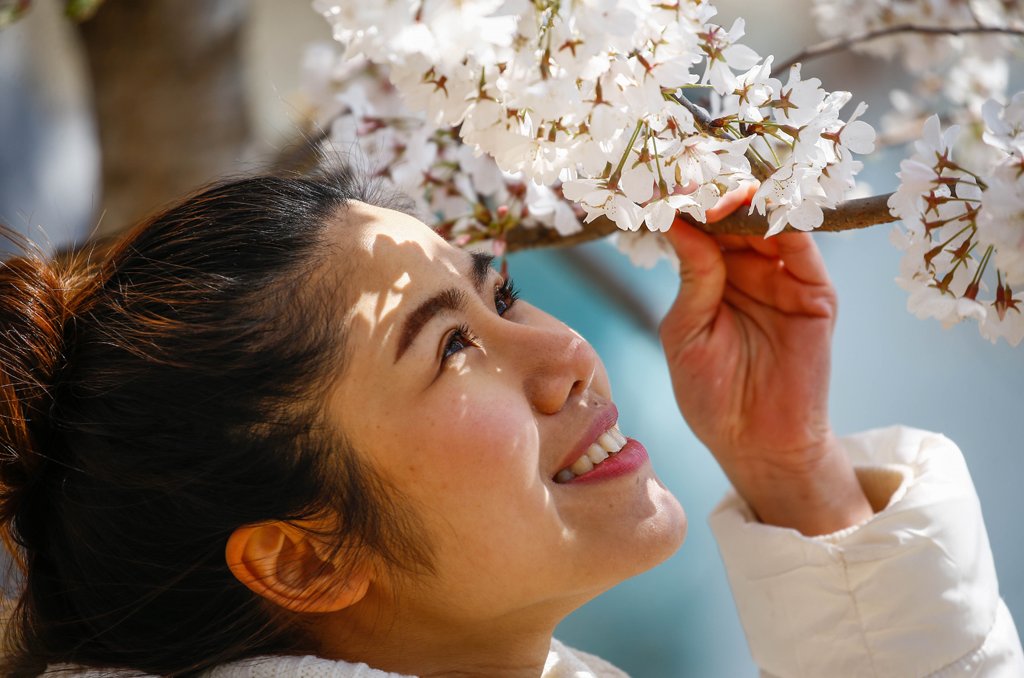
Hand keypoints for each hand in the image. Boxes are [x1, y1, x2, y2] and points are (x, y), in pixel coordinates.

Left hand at [661, 195, 871, 534]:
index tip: (665, 182)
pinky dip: (785, 222)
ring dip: (748, 202)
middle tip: (696, 173)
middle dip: (716, 194)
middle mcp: (747, 271)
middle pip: (734, 218)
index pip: (700, 229)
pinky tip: (761, 207)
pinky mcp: (815, 292)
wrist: (755, 443)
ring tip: (724, 188)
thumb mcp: (685, 332)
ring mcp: (783, 279)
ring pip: (769, 224)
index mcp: (710, 278)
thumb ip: (692, 278)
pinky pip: (803, 248)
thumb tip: (680, 221)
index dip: (686, 206)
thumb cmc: (710, 394)